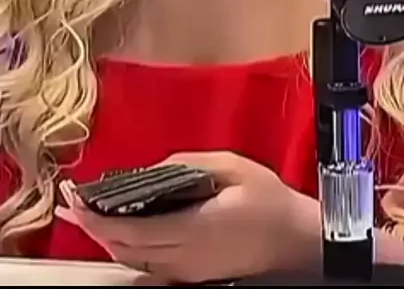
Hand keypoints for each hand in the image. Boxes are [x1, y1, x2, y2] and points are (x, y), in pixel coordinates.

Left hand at [56, 151, 321, 283]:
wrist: (294, 241)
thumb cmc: (267, 200)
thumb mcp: (232, 166)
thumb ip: (188, 165)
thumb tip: (152, 169)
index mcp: (191, 229)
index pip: (130, 230)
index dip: (97, 218)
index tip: (76, 199)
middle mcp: (183, 256)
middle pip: (124, 248)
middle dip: (93, 227)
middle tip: (71, 204)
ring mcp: (186, 271)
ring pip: (133, 261)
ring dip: (106, 240)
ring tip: (87, 215)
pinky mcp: (191, 275)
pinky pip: (148, 266)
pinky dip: (127, 249)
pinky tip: (119, 233)